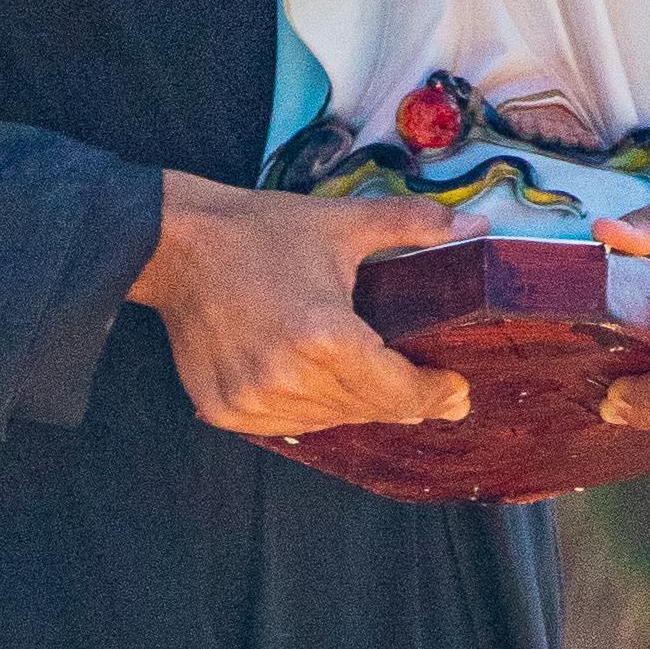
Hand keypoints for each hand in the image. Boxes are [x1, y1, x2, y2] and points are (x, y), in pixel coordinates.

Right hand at [135, 178, 476, 440]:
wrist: (174, 245)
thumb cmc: (257, 232)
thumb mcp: (341, 223)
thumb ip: (412, 226)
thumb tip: (475, 226)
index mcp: (324, 337)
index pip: (398, 390)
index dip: (435, 395)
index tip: (457, 392)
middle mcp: (288, 379)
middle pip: (368, 410)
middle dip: (404, 401)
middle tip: (432, 393)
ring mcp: (253, 400)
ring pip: (329, 422)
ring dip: (355, 405)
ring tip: (372, 383)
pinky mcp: (226, 410)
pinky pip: (288, 425)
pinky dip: (310, 409)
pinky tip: (318, 384)